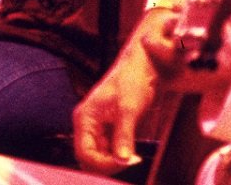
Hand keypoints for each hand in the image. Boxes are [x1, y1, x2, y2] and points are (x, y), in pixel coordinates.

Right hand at [73, 9, 167, 174]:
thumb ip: (124, 135)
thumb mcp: (129, 108)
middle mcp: (88, 124)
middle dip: (108, 165)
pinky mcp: (111, 129)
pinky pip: (110, 151)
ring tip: (134, 157)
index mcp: (85, 118)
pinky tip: (133, 154)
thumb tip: (122, 160)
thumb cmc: (134, 79)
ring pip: (100, 157)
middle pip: (90, 158)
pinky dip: (120, 156)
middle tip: (131, 161)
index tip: (125, 162)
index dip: (103, 164)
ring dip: (115, 162)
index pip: (84, 153)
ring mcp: (99, 128)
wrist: (145, 65)